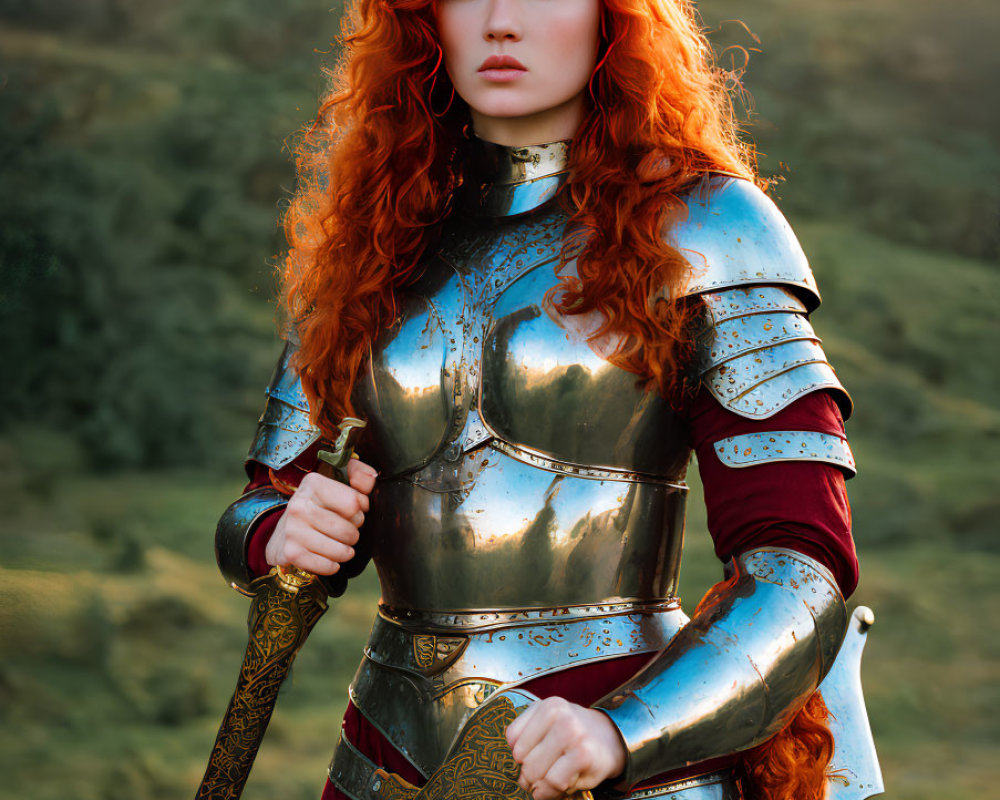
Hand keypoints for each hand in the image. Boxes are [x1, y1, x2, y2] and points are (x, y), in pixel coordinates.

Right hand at [264, 458, 377, 574]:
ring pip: (340, 550)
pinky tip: (330, 559)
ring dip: (346, 552)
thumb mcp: (340, 484)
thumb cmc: (321, 508)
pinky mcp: (290, 552)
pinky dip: (333, 566)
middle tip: (347, 532)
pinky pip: (326, 566)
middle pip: (348, 530)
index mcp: (313, 483)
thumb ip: (360, 475)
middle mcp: (299, 505)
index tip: (353, 513)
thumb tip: (371, 477)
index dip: (360, 512)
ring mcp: (292, 529)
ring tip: (340, 546)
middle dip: (353, 534)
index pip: (354, 504)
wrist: (285, 531)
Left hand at [506, 697, 626, 799]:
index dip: (519, 755)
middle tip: (541, 776)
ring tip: (553, 779)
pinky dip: (553, 791)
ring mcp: (572, 733)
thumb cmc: (573, 734)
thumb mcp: (548, 725)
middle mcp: (559, 715)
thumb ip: (525, 738)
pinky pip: (553, 782)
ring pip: (536, 772)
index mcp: (547, 705)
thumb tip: (519, 772)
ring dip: (540, 785)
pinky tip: (563, 784)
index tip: (532, 757)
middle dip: (528, 774)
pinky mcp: (583, 755)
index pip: (512, 737)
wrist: (612, 739)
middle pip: (522, 758)